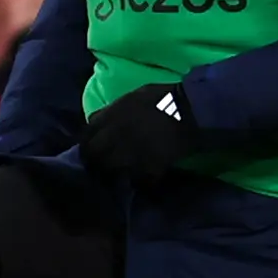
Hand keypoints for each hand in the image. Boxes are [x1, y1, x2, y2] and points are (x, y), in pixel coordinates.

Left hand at [79, 81, 197, 182]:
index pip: (87, 134)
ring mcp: (131, 152)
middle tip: (101, 164)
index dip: (88, 142)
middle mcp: (116, 135)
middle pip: (94, 155)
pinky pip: (136, 179)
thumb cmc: (163, 98)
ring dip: (113, 172)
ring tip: (119, 174)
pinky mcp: (148, 166)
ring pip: (111, 169)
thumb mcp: (133, 96)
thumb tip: (98, 120)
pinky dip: (138, 180)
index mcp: (112, 115)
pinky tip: (141, 178)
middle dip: (95, 160)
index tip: (91, 148)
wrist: (190, 109)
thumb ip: (113, 110)